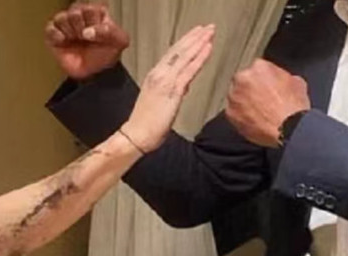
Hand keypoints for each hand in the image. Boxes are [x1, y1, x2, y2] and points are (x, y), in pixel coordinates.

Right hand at [45, 2, 130, 80]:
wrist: (95, 74)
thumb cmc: (106, 55)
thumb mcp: (119, 42)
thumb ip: (111, 31)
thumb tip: (88, 32)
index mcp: (96, 12)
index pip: (90, 7)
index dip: (92, 21)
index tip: (95, 33)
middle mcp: (80, 15)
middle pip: (74, 12)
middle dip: (80, 27)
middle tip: (84, 38)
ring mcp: (66, 25)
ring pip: (61, 18)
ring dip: (69, 31)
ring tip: (75, 39)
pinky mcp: (54, 36)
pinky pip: (49, 28)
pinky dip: (55, 34)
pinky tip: (63, 41)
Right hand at [122, 25, 215, 152]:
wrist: (136, 135)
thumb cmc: (145, 124)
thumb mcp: (158, 102)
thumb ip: (171, 91)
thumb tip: (183, 86)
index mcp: (154, 75)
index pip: (172, 54)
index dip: (185, 42)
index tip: (196, 34)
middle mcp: (159, 74)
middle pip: (179, 50)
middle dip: (194, 37)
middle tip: (208, 28)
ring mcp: (166, 80)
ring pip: (185, 56)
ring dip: (199, 43)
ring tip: (210, 33)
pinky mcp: (173, 90)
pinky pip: (189, 70)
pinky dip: (199, 58)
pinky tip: (208, 49)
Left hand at [226, 59, 309, 146]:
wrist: (287, 127)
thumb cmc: (293, 107)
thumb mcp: (296, 82)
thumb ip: (283, 77)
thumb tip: (282, 82)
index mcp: (259, 67)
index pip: (257, 70)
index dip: (262, 80)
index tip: (265, 88)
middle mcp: (243, 78)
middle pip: (242, 82)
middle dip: (250, 90)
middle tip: (260, 101)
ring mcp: (234, 96)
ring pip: (235, 97)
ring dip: (243, 103)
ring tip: (256, 113)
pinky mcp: (230, 114)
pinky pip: (233, 113)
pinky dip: (239, 117)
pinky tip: (251, 121)